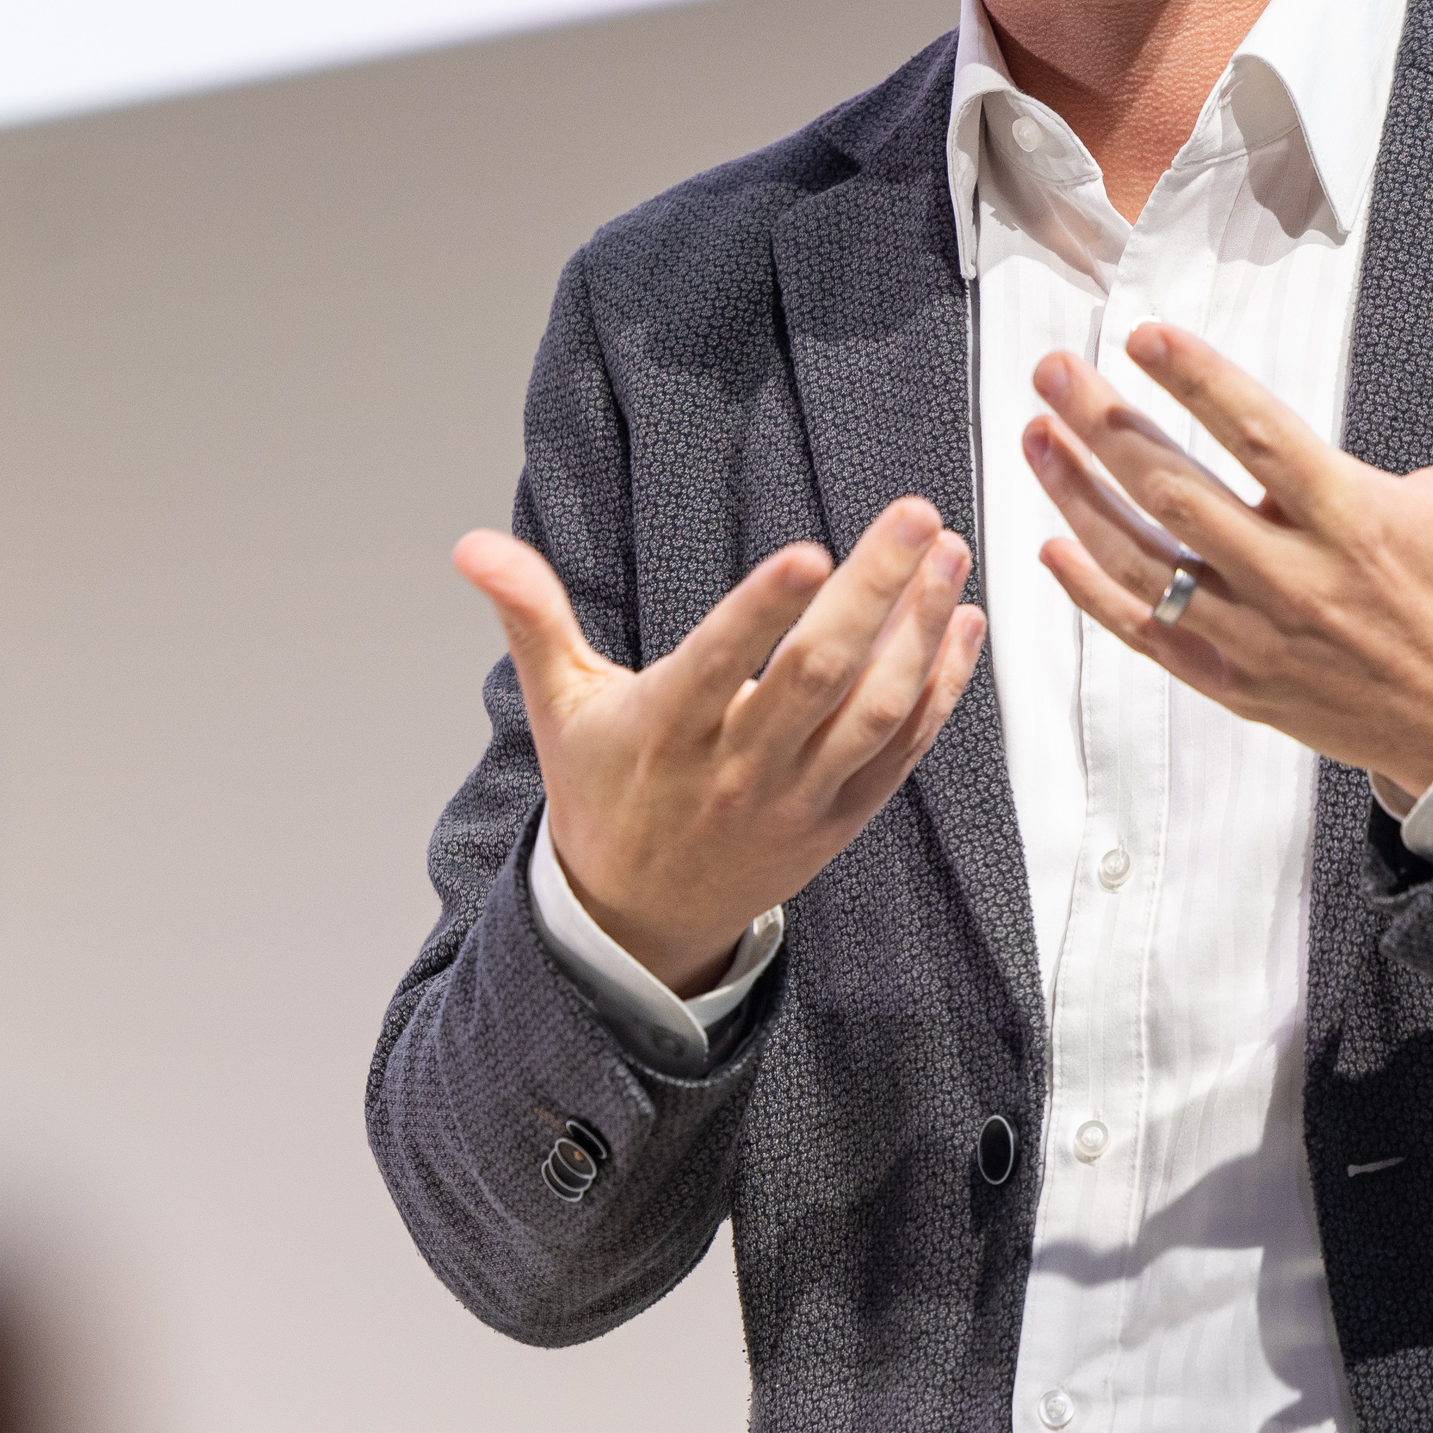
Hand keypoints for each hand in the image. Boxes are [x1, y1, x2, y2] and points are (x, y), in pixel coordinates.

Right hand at [454, 502, 986, 995]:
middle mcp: (737, 768)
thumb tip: (473, 546)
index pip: (718, 666)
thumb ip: (531, 616)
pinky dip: (939, 688)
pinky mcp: (841, 819)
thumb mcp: (559, 706)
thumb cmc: (604, 792)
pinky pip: (903, 750)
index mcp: (666, 732)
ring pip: (874, 712)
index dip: (763, 611)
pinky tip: (959, 622)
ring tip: (948, 553)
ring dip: (918, 631)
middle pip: (818, 676)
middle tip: (917, 514)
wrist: (641, 918)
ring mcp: (797, 798)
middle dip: (874, 591)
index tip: (809, 551)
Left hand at [1022, 279, 1432, 811]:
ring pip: (1146, 563)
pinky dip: (1093, 595)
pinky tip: (1051, 547)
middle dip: (1105, 425)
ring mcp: (1258, 638)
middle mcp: (1297, 580)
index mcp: (1357, 521)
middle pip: (1178, 494)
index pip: (1261, 438)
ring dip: (1080, 498)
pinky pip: (1148, 636)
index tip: (1143, 335)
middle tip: (1053, 369)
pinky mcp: (1237, 684)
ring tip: (1036, 435)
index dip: (1199, 384)